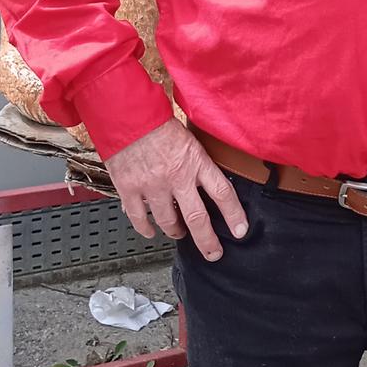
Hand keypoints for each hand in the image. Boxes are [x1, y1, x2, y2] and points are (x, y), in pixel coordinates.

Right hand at [104, 118, 248, 258]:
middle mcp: (176, 176)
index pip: (223, 193)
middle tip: (213, 253)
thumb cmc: (158, 122)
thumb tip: (208, 182)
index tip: (240, 230)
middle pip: (197, 218)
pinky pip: (139, 217)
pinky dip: (145, 228)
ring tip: (179, 233)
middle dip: (208, 241)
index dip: (234, 215)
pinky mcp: (130, 188)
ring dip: (176, 231)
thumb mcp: (189, 138)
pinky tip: (150, 231)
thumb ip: (198, 162)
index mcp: (196, 161)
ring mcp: (152, 185)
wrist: (126, 114)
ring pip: (168, 221)